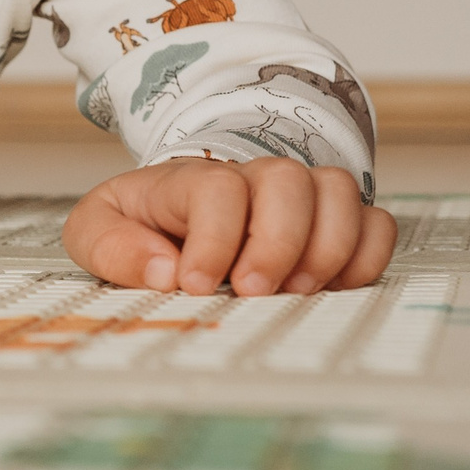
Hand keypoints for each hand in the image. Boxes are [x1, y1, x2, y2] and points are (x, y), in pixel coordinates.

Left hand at [62, 157, 395, 294]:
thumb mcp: (95, 231)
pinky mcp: (332, 221)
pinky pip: (374, 222)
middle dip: (276, 242)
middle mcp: (250, 178)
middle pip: (287, 181)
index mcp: (189, 179)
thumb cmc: (137, 225)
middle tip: (254, 290)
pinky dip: (366, 256)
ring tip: (296, 291)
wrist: (169, 213)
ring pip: (337, 192)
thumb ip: (110, 247)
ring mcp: (296, 196)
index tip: (198, 284)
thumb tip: (162, 271)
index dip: (215, 239)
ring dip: (327, 248)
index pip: (217, 189)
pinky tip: (336, 287)